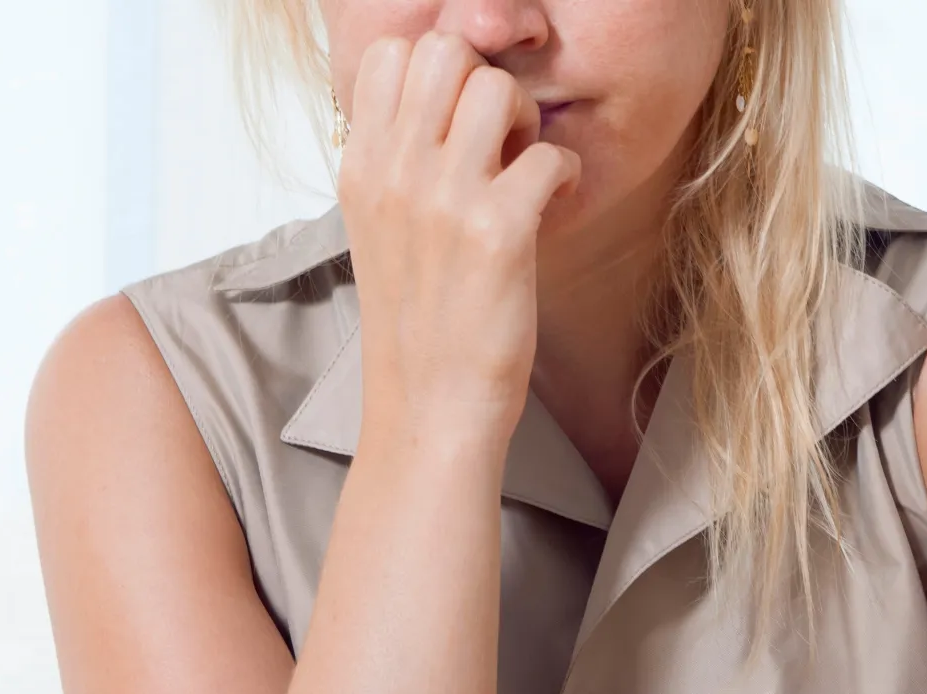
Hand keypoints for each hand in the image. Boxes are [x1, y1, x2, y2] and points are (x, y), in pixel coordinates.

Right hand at [338, 32, 581, 453]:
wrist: (428, 410)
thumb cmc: (417, 326)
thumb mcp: (380, 231)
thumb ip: (399, 164)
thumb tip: (442, 107)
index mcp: (361, 168)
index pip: (393, 53)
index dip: (440, 72)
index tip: (460, 123)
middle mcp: (395, 173)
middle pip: (446, 51)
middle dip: (486, 83)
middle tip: (499, 143)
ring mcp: (444, 200)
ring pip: (498, 88)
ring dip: (528, 124)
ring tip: (524, 175)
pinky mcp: (498, 234)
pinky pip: (550, 155)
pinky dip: (565, 176)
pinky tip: (552, 211)